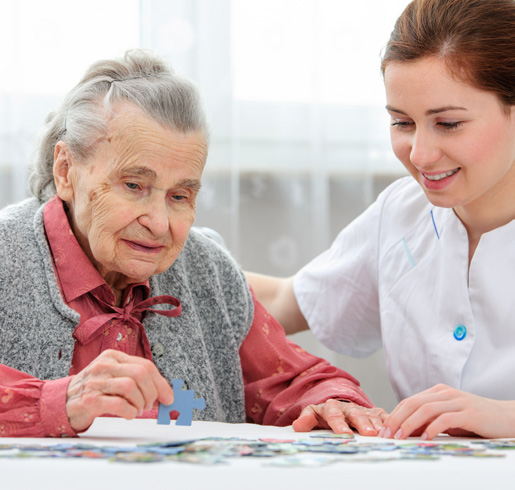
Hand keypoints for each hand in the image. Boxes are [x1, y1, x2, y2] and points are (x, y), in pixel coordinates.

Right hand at [66, 349, 173, 431]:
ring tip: (138, 409)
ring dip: (141, 403)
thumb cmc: (94, 389)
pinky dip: (130, 411)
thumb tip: (164, 393)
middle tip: (151, 405)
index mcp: (113, 356)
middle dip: (152, 392)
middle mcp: (104, 365)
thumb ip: (136, 380)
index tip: (168, 397)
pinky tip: (129, 414)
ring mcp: (96, 382)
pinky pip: (119, 404)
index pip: (145, 365)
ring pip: (131, 387)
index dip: (161, 382)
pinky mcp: (90, 400)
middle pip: (141, 373)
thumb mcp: (114, 376)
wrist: (61, 402)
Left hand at [292, 399, 387, 435]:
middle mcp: (349, 407)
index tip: (344, 434)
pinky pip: (383, 416)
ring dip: (377, 425)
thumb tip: (298, 425)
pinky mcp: (374, 412)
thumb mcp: (313, 414)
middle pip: (356, 414)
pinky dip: (389, 422)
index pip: (334, 415)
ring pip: (371, 415)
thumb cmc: (325, 414)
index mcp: (332, 407)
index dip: (339, 425)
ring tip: (381, 435)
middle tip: (369, 433)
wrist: (338, 405)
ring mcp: (363, 409)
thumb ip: (306, 419)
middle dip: (362, 423)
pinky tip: (394, 430)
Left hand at [379, 384, 514, 439]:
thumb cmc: (476, 420)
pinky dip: (432, 428)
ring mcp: (457, 401)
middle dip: (396, 419)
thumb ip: (429, 421)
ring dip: (409, 424)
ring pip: (425, 409)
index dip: (394, 415)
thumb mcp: (449, 419)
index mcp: (437, 392)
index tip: (383, 430)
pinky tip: (424, 438)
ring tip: (400, 437)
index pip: (408, 401)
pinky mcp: (469, 412)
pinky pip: (445, 419)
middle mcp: (445, 393)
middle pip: (412, 403)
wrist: (507, 417)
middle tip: (386, 434)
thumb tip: (405, 432)